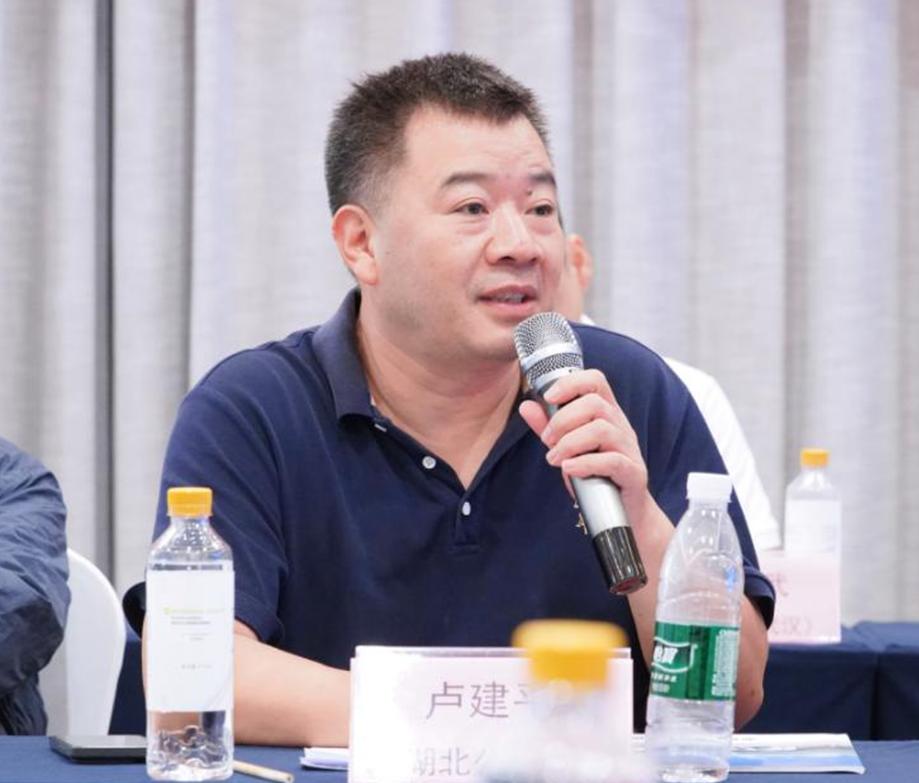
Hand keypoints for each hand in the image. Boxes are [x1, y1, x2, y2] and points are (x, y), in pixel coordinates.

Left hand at [518, 368, 651, 525]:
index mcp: (606, 413)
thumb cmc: (595, 474)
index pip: (595, 381)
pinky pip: (612, 461)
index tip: (548, 397)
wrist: (623, 511)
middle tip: (547, 440)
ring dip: (570, 443)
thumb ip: (548, 426)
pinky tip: (568, 469)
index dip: (570, 383)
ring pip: (602, 430)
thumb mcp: (567, 446)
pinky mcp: (633, 472)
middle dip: (562, 420)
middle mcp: (620, 426)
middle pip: (595, 404)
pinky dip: (585, 463)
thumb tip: (526, 405)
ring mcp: (629, 448)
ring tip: (554, 458)